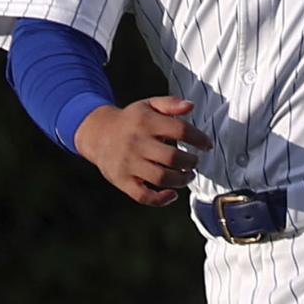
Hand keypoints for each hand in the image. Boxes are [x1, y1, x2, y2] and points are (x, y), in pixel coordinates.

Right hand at [75, 96, 207, 206]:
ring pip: (161, 178)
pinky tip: (172, 194)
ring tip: (188, 175)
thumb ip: (170, 103)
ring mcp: (128, 163)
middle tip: (195, 162)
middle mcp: (137, 142)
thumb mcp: (148, 105)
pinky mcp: (122, 180)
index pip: (180, 130)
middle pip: (172, 157)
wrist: (97, 134)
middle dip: (191, 162)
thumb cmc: (131, 121)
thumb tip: (191, 106)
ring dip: (181, 180)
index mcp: (146, 122)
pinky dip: (160, 199)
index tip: (206, 145)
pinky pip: (143, 196)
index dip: (198, 139)